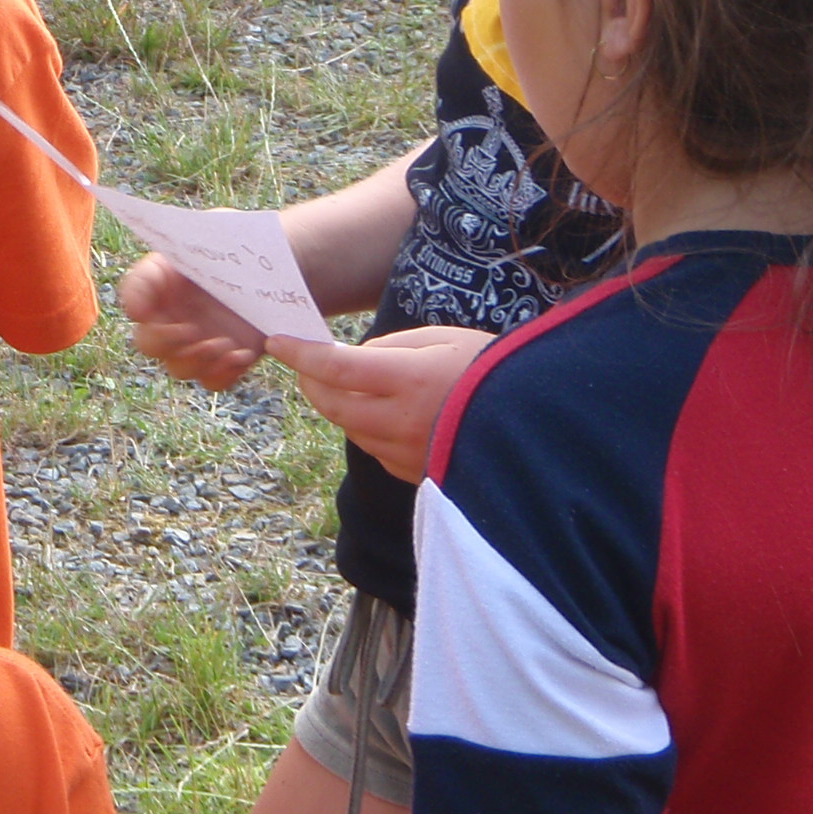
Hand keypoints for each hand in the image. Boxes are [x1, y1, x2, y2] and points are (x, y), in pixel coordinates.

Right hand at [118, 253, 265, 389]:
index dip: (136, 304)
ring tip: (225, 342)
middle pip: (148, 343)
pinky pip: (213, 380)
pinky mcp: (225, 362)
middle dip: (166, 341)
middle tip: (191, 331)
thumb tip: (141, 301)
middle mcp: (173, 317)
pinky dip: (225, 372)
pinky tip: (242, 354)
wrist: (280, 270)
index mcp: (164, 284)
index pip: (135, 296)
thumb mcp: (210, 242)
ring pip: (180, 368)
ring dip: (198, 359)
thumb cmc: (238, 252)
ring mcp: (198, 344)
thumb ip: (179, 251)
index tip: (146, 310)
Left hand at [265, 326, 495, 483]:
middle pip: (333, 404)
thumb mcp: (442, 339)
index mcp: (409, 380)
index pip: (337, 368)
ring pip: (349, 429)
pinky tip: (380, 413)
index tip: (278, 341)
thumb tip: (352, 360)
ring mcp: (406, 453)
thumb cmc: (490, 370)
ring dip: (338, 406)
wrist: (534, 422)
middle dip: (311, 382)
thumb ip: (391, 348)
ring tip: (345, 386)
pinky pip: (374, 449)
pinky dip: (366, 429)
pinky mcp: (413, 474)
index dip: (302, 354)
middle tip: (307, 366)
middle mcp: (401, 421)